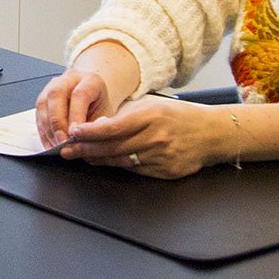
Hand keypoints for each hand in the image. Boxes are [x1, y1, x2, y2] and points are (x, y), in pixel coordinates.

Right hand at [36, 70, 116, 146]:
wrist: (94, 100)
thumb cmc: (101, 108)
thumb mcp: (106, 116)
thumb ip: (95, 126)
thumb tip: (81, 141)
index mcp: (91, 80)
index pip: (80, 94)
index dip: (76, 115)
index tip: (75, 134)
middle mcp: (69, 80)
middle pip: (56, 95)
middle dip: (58, 122)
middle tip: (63, 142)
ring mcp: (53, 86)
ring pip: (43, 104)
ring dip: (48, 128)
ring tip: (56, 146)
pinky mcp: (43, 98)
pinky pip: (38, 114)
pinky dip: (43, 131)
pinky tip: (50, 143)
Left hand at [55, 97, 228, 178]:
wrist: (211, 133)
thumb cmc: (178, 116)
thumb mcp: (151, 106)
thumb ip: (124, 116)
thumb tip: (96, 126)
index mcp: (151, 117)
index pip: (112, 127)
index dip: (89, 132)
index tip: (73, 133)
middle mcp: (155, 137)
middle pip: (112, 147)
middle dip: (85, 150)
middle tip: (66, 151)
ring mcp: (160, 157)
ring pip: (120, 161)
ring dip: (97, 159)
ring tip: (82, 156)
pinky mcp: (165, 172)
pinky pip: (134, 170)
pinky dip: (117, 165)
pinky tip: (105, 162)